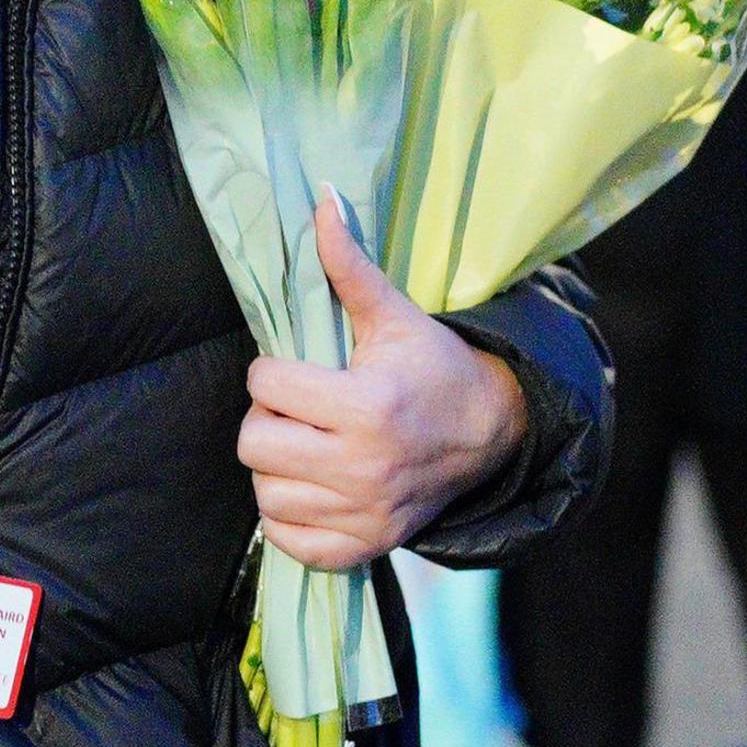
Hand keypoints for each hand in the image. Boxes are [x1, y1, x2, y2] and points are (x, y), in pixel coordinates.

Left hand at [236, 195, 529, 571]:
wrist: (492, 435)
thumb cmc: (434, 369)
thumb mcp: (394, 316)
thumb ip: (347, 266)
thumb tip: (322, 198)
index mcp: (366, 407)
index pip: (264, 386)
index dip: (273, 373)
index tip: (300, 371)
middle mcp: (364, 468)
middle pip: (254, 444)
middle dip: (267, 421)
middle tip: (299, 412)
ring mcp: (365, 515)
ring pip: (264, 494)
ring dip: (276, 469)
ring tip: (309, 448)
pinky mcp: (365, 548)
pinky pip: (288, 541)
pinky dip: (289, 517)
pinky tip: (314, 487)